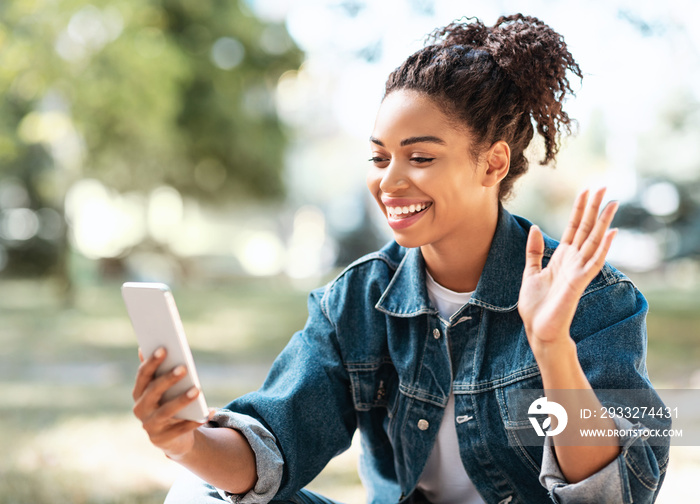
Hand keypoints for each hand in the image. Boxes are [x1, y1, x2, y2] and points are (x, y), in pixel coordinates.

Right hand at [132, 347, 211, 457]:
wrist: (171, 438)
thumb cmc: (168, 403)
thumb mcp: (162, 388)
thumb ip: (157, 370)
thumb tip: (146, 347)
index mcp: (139, 393)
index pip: (143, 375)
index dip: (152, 362)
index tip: (164, 348)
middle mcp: (141, 410)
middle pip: (153, 392)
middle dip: (168, 379)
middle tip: (184, 368)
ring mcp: (151, 426)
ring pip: (166, 411)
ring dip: (181, 400)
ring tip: (197, 390)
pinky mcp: (164, 439)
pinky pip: (182, 429)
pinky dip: (195, 421)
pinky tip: (209, 411)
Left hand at [517, 187, 617, 354]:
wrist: (538, 329)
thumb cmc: (535, 305)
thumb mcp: (530, 272)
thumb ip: (534, 251)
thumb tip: (535, 227)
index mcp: (561, 257)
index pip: (573, 228)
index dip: (579, 209)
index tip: (586, 190)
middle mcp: (573, 261)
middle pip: (586, 229)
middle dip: (594, 208)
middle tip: (604, 186)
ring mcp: (577, 271)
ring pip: (594, 241)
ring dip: (603, 222)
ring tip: (612, 203)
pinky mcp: (578, 282)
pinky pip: (593, 262)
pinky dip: (603, 248)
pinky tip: (611, 233)